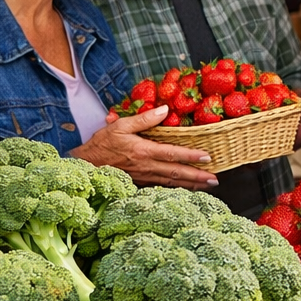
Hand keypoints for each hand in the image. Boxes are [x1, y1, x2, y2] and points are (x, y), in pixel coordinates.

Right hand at [71, 107, 218, 189]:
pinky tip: (188, 190)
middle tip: (215, 179)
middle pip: (177, 173)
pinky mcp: (141, 183)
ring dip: (191, 185)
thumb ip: (144, 119)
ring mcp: (144, 177)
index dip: (191, 157)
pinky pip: (163, 187)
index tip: (207, 158)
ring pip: (172, 182)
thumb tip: (165, 110)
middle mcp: (146, 167)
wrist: (86, 165)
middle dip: (197, 177)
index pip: (172, 154)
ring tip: (207, 186)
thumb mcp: (120, 125)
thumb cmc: (102, 144)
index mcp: (143, 151)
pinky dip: (177, 189)